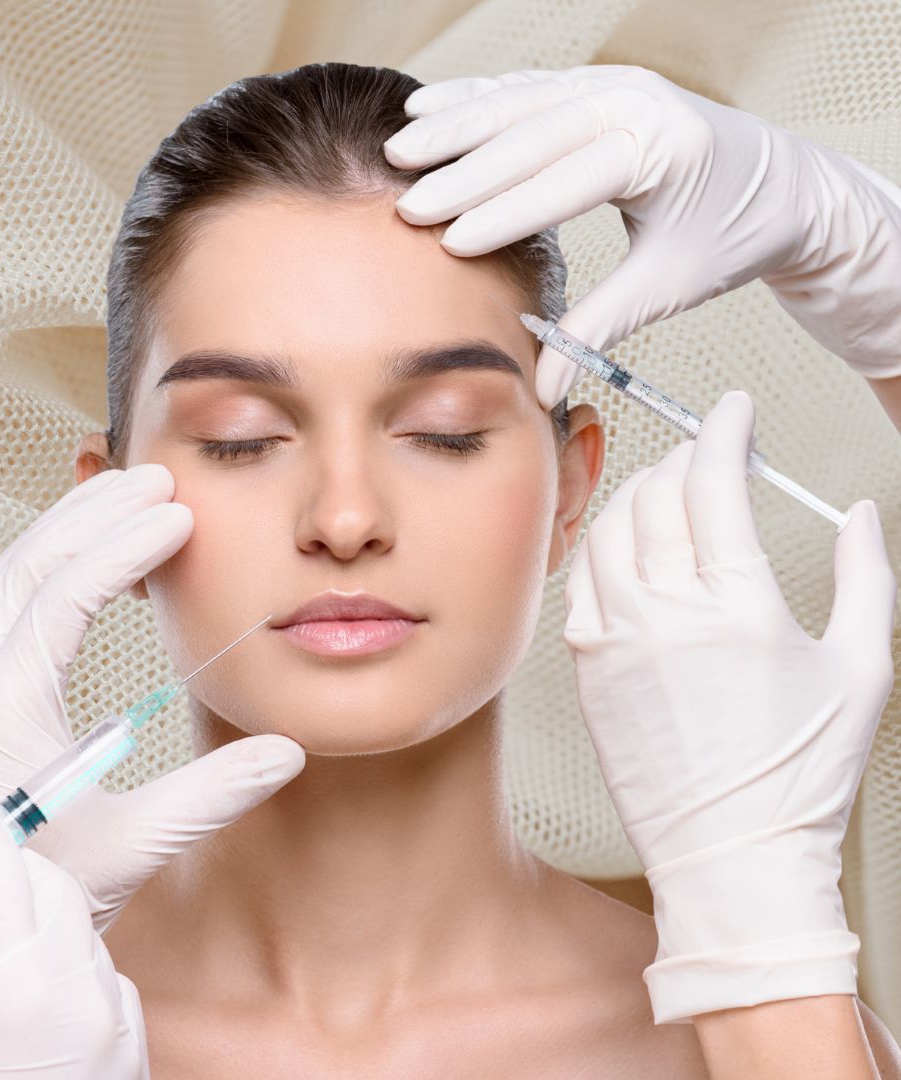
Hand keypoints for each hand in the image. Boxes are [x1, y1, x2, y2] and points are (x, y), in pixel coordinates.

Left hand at [0, 463, 304, 1028]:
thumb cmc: (45, 883)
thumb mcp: (132, 846)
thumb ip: (209, 797)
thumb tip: (287, 751)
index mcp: (7, 709)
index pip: (65, 598)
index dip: (125, 550)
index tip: (179, 518)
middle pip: (29, 564)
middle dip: (95, 513)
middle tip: (158, 479)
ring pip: (13, 573)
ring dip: (69, 525)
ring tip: (129, 492)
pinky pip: (11, 595)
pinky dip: (53, 554)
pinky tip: (91, 546)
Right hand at [0, 774, 148, 1077]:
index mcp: (17, 992)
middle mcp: (80, 999)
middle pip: (50, 890)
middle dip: (5, 867)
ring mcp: (114, 1027)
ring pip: (81, 933)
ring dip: (38, 919)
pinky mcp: (131, 1056)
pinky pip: (103, 981)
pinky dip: (68, 967)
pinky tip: (29, 990)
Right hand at [382, 66, 900, 408]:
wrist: (782, 186)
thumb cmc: (731, 234)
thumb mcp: (666, 288)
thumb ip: (596, 330)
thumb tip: (542, 391)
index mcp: (661, 150)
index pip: (566, 182)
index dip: (503, 213)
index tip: (449, 242)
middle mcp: (638, 102)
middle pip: (533, 133)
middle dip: (463, 169)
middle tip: (408, 204)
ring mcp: (617, 83)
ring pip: (521, 99)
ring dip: (456, 124)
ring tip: (400, 148)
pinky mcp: (600, 83)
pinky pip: (527, 86)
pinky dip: (475, 97)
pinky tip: (429, 105)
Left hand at [562, 391, 895, 1023]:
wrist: (730, 854)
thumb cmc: (799, 774)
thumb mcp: (862, 669)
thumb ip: (863, 577)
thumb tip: (858, 514)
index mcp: (739, 606)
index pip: (714, 482)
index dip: (722, 429)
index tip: (730, 409)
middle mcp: (666, 614)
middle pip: (656, 494)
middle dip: (682, 459)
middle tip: (705, 458)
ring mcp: (615, 638)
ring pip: (609, 528)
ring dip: (637, 497)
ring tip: (666, 498)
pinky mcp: (586, 666)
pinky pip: (580, 580)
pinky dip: (602, 548)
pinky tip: (627, 551)